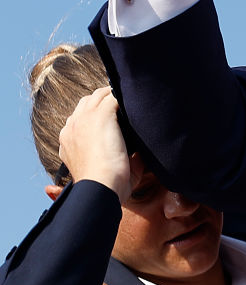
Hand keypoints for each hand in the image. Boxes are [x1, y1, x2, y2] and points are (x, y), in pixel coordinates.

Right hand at [58, 87, 130, 202]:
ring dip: (114, 96)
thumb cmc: (105, 189)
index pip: (80, 118)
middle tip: (125, 106)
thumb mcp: (105, 174)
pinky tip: (137, 101)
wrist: (100, 188)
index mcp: (68, 142)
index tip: (115, 118)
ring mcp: (85, 120)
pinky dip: (124, 97)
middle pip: (87, 102)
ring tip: (132, 100)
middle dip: (105, 100)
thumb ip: (118, 160)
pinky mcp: (100, 116)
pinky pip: (113, 96)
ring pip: (99, 96)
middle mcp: (72, 128)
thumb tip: (137, 155)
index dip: (96, 114)